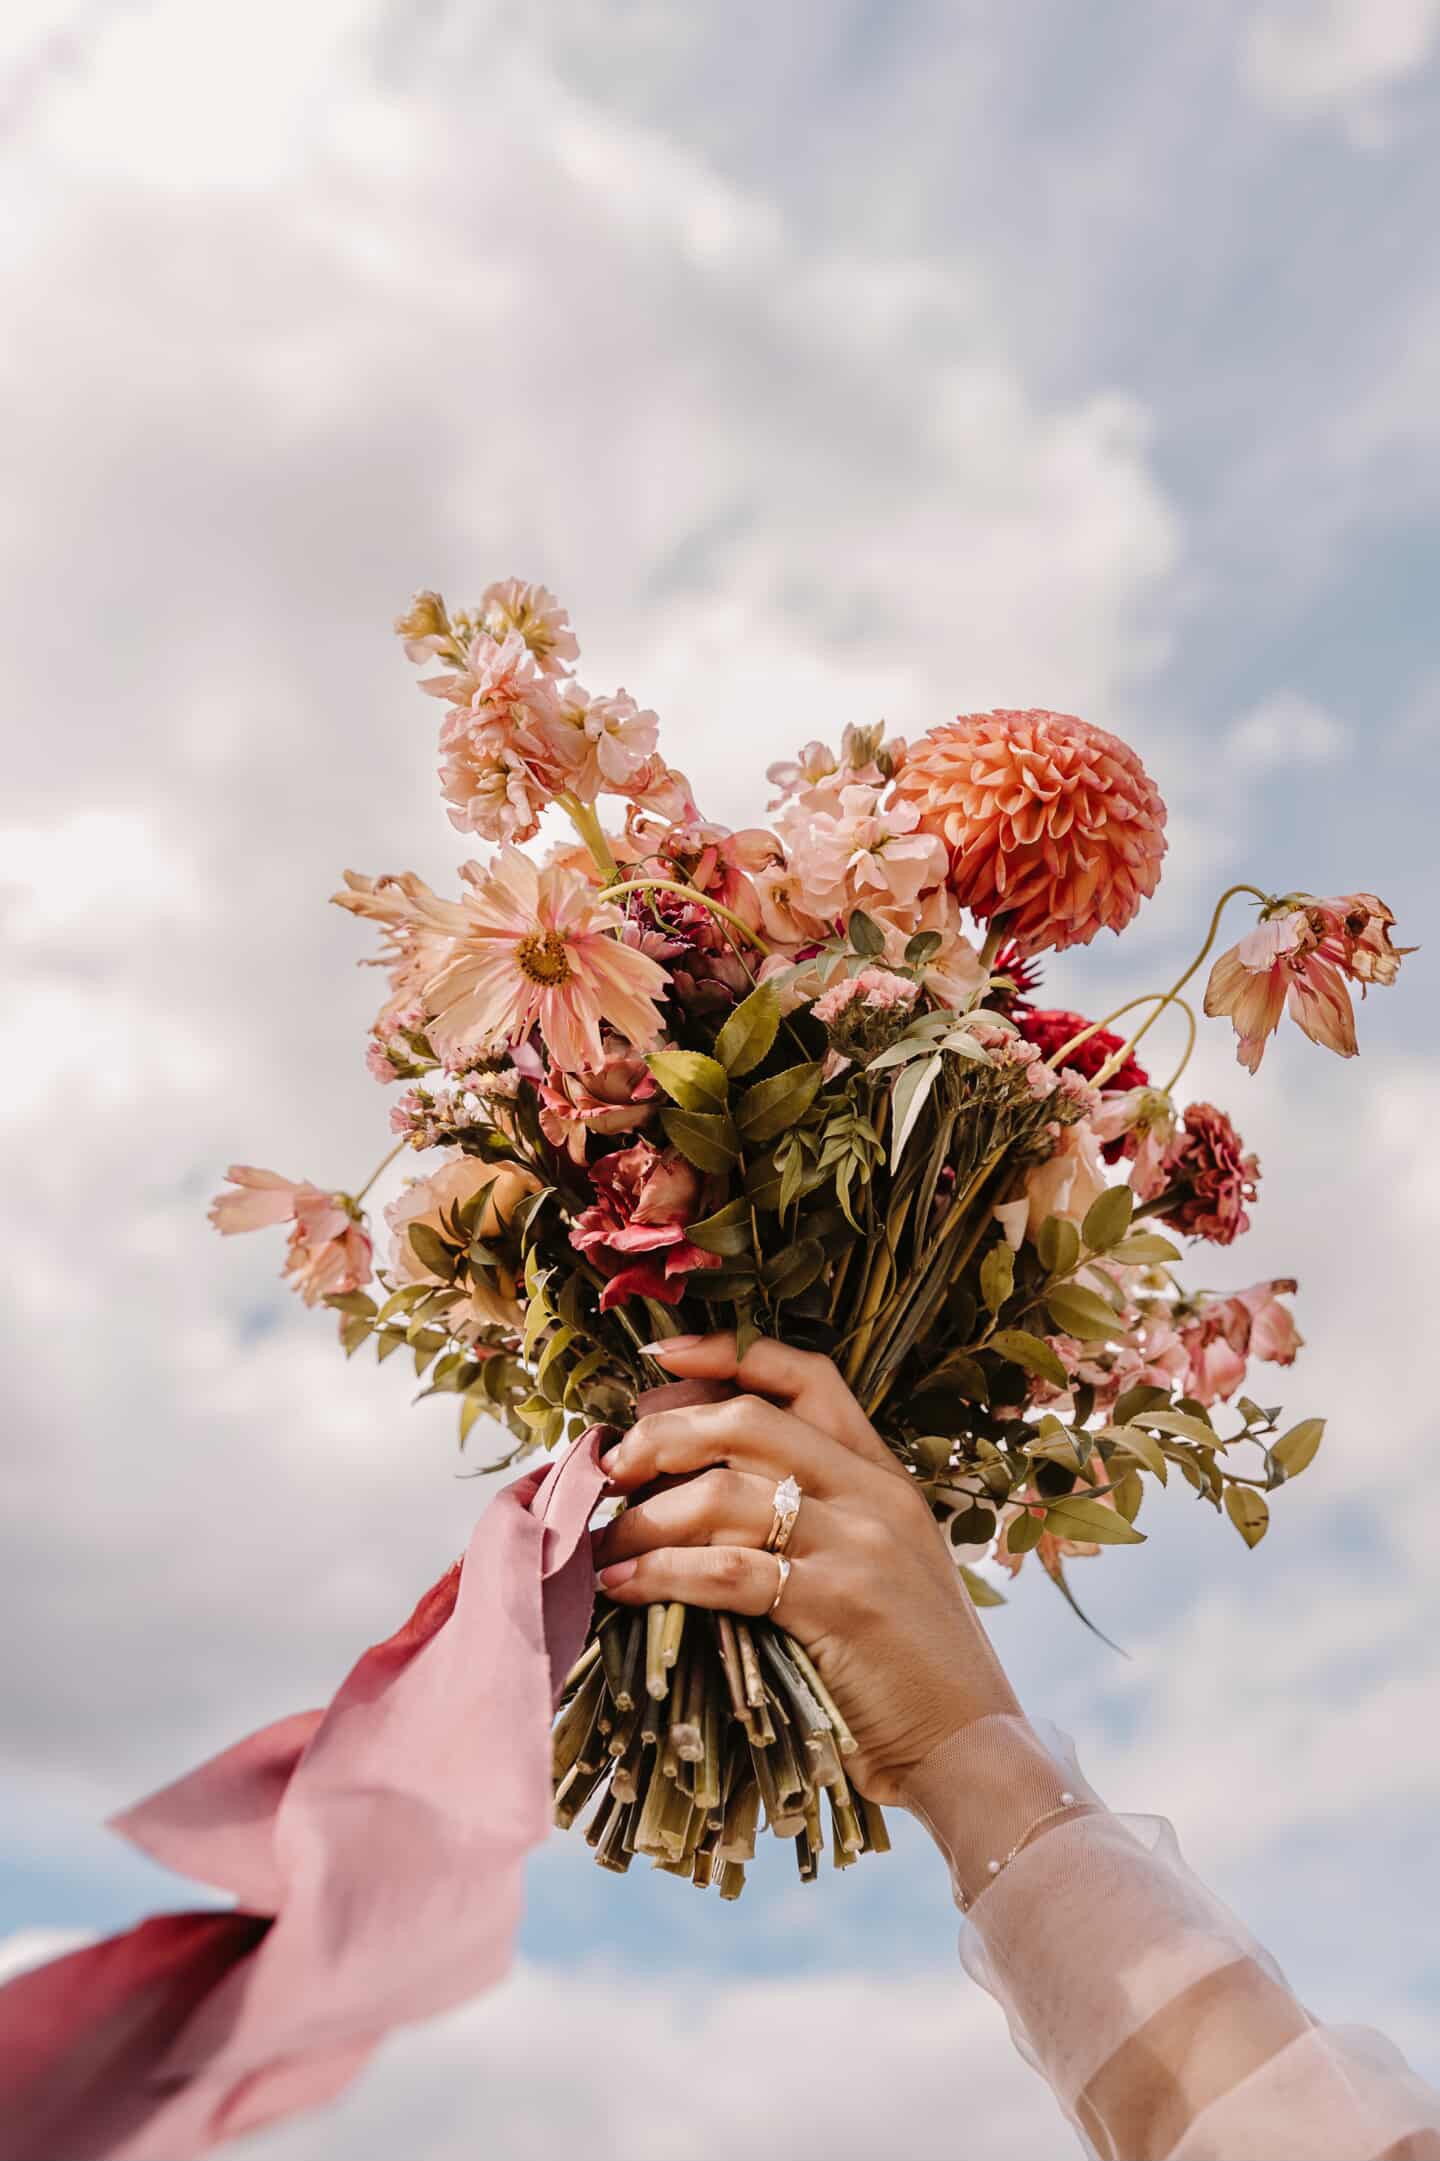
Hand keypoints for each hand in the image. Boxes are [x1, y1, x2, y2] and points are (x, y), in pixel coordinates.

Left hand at [593, 1333, 1019, 1802]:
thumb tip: (695, 1492)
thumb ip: (815, 1518)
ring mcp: (859, 1545)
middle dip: (661, 1438)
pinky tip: (625, 1588)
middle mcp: (873, 1494)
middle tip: (612, 1472)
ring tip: (607, 1547)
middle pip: (746, 1421)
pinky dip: (660, 1573)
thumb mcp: (880, 1566)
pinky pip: (726, 1570)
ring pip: (722, 1495)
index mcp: (883, 1475)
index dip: (728, 1352)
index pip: (806, 1375)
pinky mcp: (837, 1604)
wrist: (974, 1749)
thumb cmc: (910, 1669)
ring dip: (645, 1519)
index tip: (659, 1357)